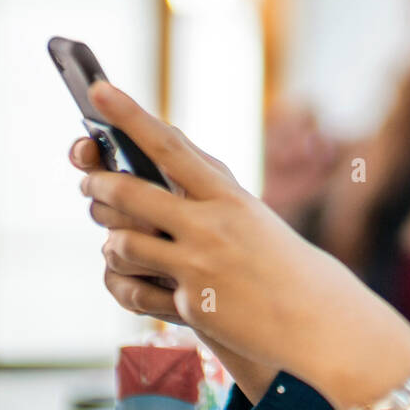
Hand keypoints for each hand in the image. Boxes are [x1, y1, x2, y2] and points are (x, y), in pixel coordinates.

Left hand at [77, 80, 409, 409]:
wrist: (320, 319)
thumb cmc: (285, 264)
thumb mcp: (253, 218)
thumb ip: (209, 195)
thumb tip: (159, 169)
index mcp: (230, 197)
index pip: (170, 146)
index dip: (130, 116)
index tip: (100, 90)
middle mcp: (212, 226)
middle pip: (130, 192)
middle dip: (98, 185)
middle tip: (90, 183)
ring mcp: (199, 266)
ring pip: (121, 243)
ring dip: (111, 241)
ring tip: (116, 242)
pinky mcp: (192, 306)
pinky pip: (132, 291)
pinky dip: (126, 284)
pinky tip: (135, 282)